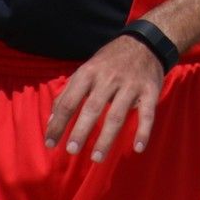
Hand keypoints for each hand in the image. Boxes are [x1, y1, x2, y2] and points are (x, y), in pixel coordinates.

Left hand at [45, 33, 163, 161]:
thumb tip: (52, 121)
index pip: (68, 101)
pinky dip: (143, 131)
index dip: (58, 123)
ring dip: (106, 138)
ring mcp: (130, 85)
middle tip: (71, 150)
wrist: (145, 42)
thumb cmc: (109, 61)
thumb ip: (68, 93)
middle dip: (80, 131)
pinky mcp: (149, 91)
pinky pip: (147, 114)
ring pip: (117, 115)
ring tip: (97, 157)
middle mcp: (108, 78)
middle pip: (92, 108)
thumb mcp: (86, 70)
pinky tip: (137, 149)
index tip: (50, 143)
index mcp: (89, 73)